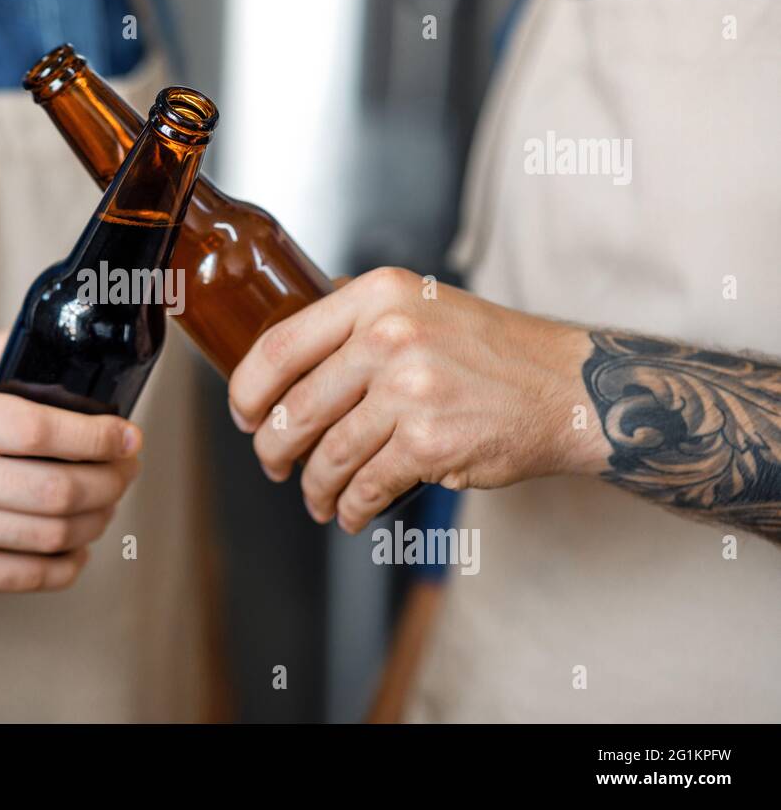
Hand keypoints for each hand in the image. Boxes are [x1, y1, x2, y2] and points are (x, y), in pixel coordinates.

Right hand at [0, 331, 141, 591]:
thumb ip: (3, 352)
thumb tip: (65, 344)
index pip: (39, 431)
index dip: (97, 437)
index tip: (127, 435)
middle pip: (57, 491)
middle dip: (111, 481)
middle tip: (126, 469)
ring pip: (52, 536)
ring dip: (98, 519)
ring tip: (106, 502)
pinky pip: (32, 577)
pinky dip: (70, 562)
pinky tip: (77, 543)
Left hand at [227, 268, 606, 532]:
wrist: (566, 386)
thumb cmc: (490, 349)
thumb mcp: (419, 303)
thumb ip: (357, 315)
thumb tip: (290, 344)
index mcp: (376, 297)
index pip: (279, 346)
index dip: (247, 390)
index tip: (243, 413)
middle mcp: (388, 338)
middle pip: (294, 408)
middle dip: (273, 448)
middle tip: (273, 463)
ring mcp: (409, 392)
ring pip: (327, 456)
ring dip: (313, 488)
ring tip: (316, 498)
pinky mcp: (430, 444)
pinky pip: (366, 486)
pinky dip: (349, 507)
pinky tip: (349, 512)